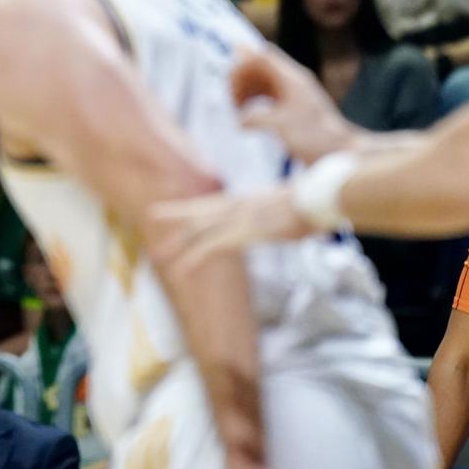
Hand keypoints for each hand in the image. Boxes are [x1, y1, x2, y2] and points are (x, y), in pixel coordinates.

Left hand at [151, 183, 315, 273]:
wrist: (318, 198)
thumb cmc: (312, 200)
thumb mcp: (289, 201)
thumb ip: (278, 207)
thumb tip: (285, 211)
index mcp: (246, 199)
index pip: (212, 201)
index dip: (192, 203)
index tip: (176, 204)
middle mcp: (237, 206)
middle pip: (198, 211)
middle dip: (174, 215)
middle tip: (151, 214)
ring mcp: (237, 219)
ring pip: (197, 231)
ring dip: (176, 245)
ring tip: (157, 256)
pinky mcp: (242, 234)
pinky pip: (210, 249)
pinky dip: (192, 259)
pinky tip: (179, 270)